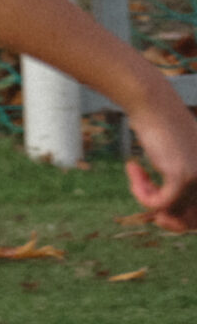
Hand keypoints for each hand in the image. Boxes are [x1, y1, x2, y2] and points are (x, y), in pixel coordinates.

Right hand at [124, 94, 196, 230]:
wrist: (152, 104)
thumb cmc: (159, 126)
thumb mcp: (174, 156)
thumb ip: (180, 179)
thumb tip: (167, 215)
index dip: (179, 220)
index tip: (159, 204)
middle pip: (189, 219)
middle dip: (166, 218)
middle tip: (147, 199)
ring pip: (171, 211)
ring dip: (147, 199)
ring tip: (137, 176)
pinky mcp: (182, 176)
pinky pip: (159, 203)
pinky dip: (141, 194)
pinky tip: (133, 168)